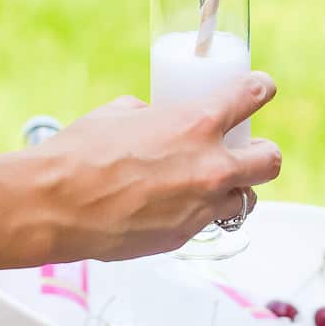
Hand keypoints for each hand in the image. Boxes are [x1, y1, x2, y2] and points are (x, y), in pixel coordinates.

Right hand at [24, 72, 281, 261]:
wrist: (54, 205)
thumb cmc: (79, 154)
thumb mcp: (120, 113)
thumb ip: (153, 116)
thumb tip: (156, 120)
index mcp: (197, 122)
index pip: (253, 96)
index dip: (261, 89)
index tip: (261, 89)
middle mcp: (210, 165)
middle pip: (270, 160)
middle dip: (262, 153)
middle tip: (246, 150)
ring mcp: (201, 205)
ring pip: (245, 199)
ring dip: (233, 189)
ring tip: (208, 184)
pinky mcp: (183, 236)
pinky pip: (208, 221)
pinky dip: (200, 211)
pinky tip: (174, 205)